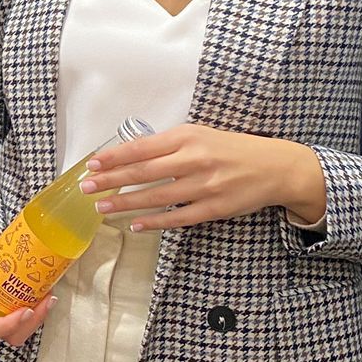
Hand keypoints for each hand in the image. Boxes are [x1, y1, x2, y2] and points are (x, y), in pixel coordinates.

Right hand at [0, 213, 50, 346]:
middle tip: (44, 302)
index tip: (25, 310)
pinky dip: (40, 303)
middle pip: (9, 333)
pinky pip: (27, 307)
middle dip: (30, 323)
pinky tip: (47, 288)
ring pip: (22, 324)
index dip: (8, 326)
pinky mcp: (10, 293)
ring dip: (39, 315)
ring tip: (49, 296)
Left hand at [81, 124, 327, 230]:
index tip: (93, 164)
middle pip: (143, 173)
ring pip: (156, 197)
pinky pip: (177, 218)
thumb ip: (169, 145)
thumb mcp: (200, 135)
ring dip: (126, 204)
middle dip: (111, 181)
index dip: (114, 157)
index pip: (142, 148)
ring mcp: (204, 186)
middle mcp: (194, 159)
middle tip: (87, 187)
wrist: (275, 167)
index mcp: (188, 137)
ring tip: (103, 208)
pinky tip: (135, 225)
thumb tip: (131, 154)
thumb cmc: (231, 149)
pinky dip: (154, 223)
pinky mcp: (214, 208)